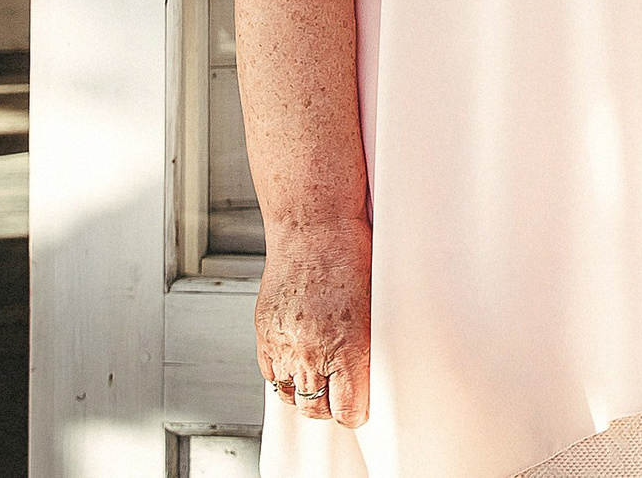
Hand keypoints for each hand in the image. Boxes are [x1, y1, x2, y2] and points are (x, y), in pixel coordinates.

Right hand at [255, 216, 371, 426]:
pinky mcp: (264, 334)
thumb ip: (371, 344)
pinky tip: (302, 362)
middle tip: (344, 397)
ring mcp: (283, 343)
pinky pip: (272, 374)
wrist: (314, 228)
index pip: (348, 409)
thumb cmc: (353, 255)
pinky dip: (286, 375)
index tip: (362, 409)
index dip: (357, 413)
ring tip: (323, 380)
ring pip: (292, 395)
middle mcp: (312, 350)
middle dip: (332, 408)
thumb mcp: (377, 304)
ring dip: (308, 392)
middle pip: (317, 408)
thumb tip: (372, 373)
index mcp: (349, 345)